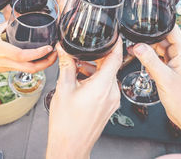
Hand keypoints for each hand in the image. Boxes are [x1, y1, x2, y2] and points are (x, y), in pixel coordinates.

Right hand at [0, 23, 56, 75]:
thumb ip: (5, 25)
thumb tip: (16, 18)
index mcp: (2, 51)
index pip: (24, 55)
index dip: (39, 53)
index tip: (49, 48)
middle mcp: (7, 62)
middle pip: (32, 68)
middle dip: (47, 63)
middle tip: (55, 54)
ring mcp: (8, 68)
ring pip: (29, 70)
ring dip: (42, 64)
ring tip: (50, 55)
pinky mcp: (7, 70)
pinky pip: (24, 69)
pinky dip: (33, 64)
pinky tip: (37, 58)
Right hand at [46, 38, 121, 158]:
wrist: (70, 145)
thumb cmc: (67, 123)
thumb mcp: (63, 88)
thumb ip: (66, 65)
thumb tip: (64, 49)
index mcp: (102, 85)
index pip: (116, 57)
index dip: (116, 43)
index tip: (114, 35)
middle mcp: (112, 92)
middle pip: (111, 66)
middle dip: (98, 57)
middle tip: (83, 53)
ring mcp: (113, 101)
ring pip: (108, 76)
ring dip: (95, 70)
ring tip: (77, 70)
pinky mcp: (110, 106)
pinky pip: (107, 86)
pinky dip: (97, 80)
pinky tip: (82, 82)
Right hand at [132, 26, 180, 124]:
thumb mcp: (164, 78)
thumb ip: (150, 61)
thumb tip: (139, 46)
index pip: (173, 31)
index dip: (161, 24)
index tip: (149, 21)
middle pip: (164, 39)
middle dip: (150, 38)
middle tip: (136, 39)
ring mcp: (176, 64)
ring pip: (161, 50)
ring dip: (149, 49)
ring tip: (135, 49)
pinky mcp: (171, 72)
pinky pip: (160, 60)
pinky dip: (151, 59)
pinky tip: (141, 60)